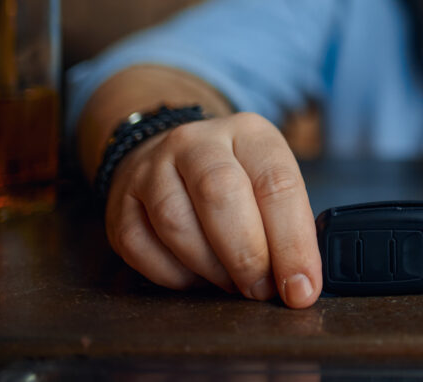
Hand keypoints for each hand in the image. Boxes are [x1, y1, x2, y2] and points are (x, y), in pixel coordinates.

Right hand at [103, 111, 321, 307]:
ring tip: (232, 283)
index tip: (302, 287)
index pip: (276, 183)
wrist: (168, 156)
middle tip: (262, 289)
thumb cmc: (235, 177)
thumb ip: (288, 222)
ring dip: (211, 268)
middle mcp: (197, 142)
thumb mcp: (269, 180)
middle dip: (248, 255)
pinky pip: (142, 249)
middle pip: (222, 195)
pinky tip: (197, 277)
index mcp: (248, 133)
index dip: (293, 242)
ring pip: (177, 223)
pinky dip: (175, 275)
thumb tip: (301, 281)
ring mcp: (152, 169)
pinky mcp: (121, 203)